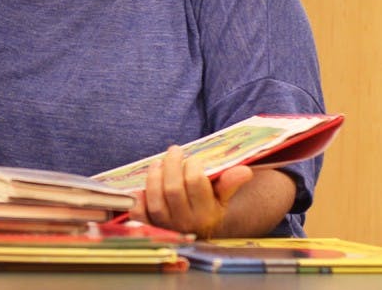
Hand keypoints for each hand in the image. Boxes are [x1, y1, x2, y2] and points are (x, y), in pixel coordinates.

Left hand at [129, 145, 253, 238]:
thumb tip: (245, 171)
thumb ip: (230, 183)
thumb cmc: (208, 206)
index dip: (192, 165)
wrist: (196, 230)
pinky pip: (139, 214)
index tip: (193, 159)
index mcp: (207, 213)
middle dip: (171, 165)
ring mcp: (167, 225)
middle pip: (173, 189)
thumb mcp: (222, 196)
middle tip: (174, 150)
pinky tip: (139, 187)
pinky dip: (136, 200)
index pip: (195, 183)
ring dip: (154, 177)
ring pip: (156, 200)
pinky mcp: (150, 226)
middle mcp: (186, 222)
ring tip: (157, 163)